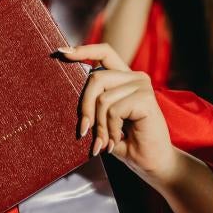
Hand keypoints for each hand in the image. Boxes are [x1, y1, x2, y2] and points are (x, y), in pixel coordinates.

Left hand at [60, 44, 177, 182]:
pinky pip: (113, 110)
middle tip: (84, 131)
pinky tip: (118, 139)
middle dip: (84, 107)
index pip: (104, 52)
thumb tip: (64, 90)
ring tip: (105, 141)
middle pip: (95, 77)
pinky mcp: (146, 98)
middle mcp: (134, 77)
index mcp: (123, 78)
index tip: (61, 52)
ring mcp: (142, 86)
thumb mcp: (102, 119)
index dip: (83, 50)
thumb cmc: (124, 141)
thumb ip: (91, 103)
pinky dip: (111, 129)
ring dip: (100, 125)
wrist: (150, 162)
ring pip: (102, 97)